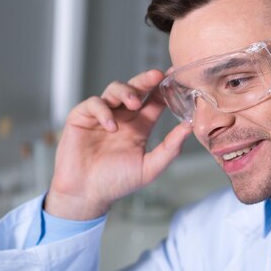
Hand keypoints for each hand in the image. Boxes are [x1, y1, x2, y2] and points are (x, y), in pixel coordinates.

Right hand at [46, 70, 192, 219]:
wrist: (87, 194)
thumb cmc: (117, 182)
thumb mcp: (150, 167)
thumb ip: (170, 148)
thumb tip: (189, 127)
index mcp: (140, 126)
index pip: (155, 101)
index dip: (165, 88)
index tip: (176, 76)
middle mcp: (123, 117)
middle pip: (136, 88)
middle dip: (146, 80)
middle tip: (157, 76)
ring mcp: (102, 115)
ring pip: (115, 89)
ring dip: (126, 91)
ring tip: (134, 103)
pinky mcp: (82, 117)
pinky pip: (94, 104)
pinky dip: (103, 111)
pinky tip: (111, 126)